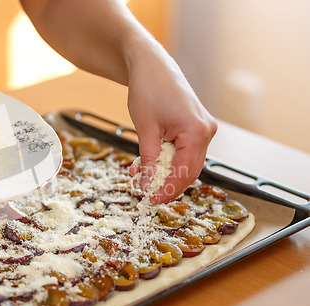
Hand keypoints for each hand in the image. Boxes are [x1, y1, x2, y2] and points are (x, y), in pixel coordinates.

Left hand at [127, 52, 216, 202]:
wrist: (151, 65)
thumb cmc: (148, 90)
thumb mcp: (145, 130)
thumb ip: (150, 160)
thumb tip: (148, 186)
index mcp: (197, 131)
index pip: (184, 172)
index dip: (167, 190)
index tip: (149, 200)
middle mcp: (206, 131)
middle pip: (189, 170)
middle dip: (167, 184)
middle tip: (145, 193)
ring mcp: (204, 128)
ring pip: (187, 162)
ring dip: (165, 172)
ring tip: (140, 175)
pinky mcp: (196, 126)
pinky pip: (185, 150)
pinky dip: (168, 159)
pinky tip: (148, 161)